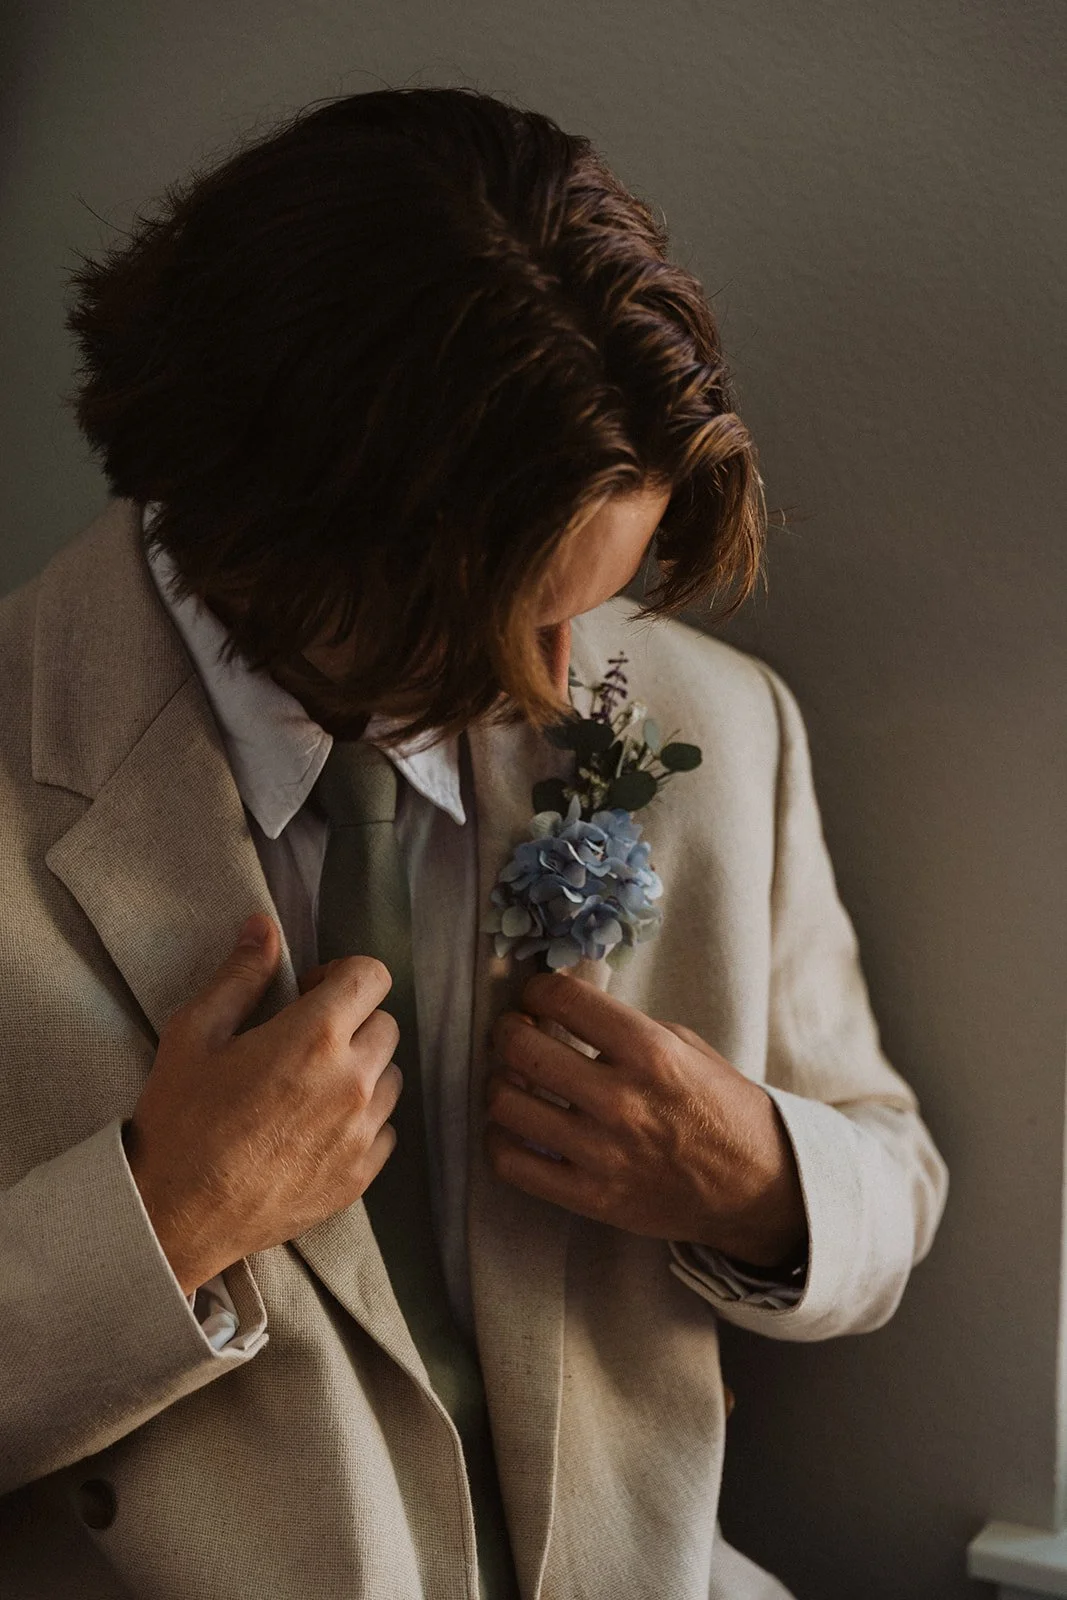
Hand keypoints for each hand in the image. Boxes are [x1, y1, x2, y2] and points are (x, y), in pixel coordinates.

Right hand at [123, 913, 402, 1294]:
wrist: (175, 1215)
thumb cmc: (180, 1120)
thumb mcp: (195, 1033)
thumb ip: (240, 975)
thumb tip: (264, 926)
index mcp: (315, 1036)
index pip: (372, 975)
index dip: (342, 975)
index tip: (309, 993)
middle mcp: (354, 1081)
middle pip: (386, 1024)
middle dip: (351, 1021)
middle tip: (304, 1040)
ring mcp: (362, 1132)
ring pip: (392, 1078)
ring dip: (362, 1071)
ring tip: (310, 1088)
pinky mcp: (362, 1176)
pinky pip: (386, 1130)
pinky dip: (362, 1122)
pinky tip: (316, 1130)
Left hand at [485, 971, 807, 1268]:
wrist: (759, 1189)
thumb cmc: (724, 1109)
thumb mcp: (688, 1047)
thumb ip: (626, 1027)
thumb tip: (566, 1007)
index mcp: (651, 1053)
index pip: (563, 1000)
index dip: (537, 990)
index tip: (537, 997)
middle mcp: (620, 1100)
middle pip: (520, 1048)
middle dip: (507, 1030)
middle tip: (514, 1031)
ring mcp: (602, 1153)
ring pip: (505, 1104)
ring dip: (499, 1082)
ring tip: (512, 1079)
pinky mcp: (590, 1198)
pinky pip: (511, 1164)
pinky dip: (499, 1139)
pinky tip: (514, 1126)